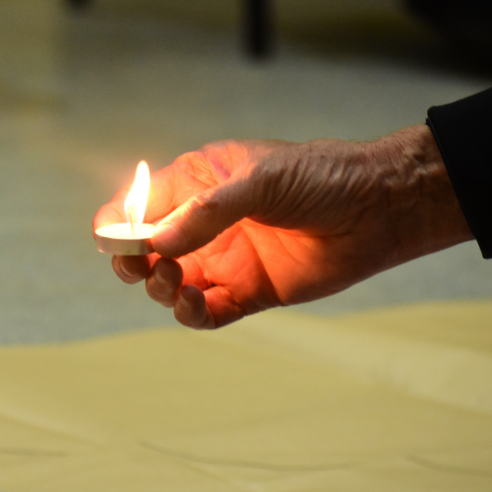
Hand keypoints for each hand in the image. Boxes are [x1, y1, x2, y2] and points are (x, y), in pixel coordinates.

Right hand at [93, 125, 472, 328]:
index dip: (118, 223)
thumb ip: (206, 212)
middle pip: (145, 250)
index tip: (113, 241)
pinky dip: (190, 314)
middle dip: (132, 261)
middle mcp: (203, 225)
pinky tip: (193, 303)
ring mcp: (223, 260)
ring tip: (174, 279)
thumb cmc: (321, 177)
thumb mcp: (260, 179)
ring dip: (160, 287)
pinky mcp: (246, 293)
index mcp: (197, 184)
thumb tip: (157, 243)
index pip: (139, 204)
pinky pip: (205, 312)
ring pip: (169, 285)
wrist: (378, 208)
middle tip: (141, 265)